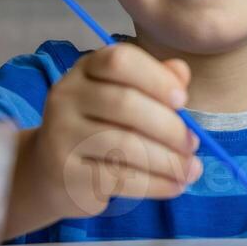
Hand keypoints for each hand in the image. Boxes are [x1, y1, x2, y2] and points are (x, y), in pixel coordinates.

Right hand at [30, 43, 201, 218]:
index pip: (120, 60)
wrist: (53, 170)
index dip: (156, 78)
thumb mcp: (128, 96)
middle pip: (124, 103)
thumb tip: (182, 73)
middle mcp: (67, 96)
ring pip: (124, 145)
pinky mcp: (65, 173)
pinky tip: (174, 185)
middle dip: (169, 126)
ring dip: (168, 160)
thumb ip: (156, 80)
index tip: (183, 100)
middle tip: (193, 143)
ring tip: (190, 169)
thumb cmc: (102, 126)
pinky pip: (119, 178)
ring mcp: (61, 135)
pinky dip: (156, 184)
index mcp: (86, 69)